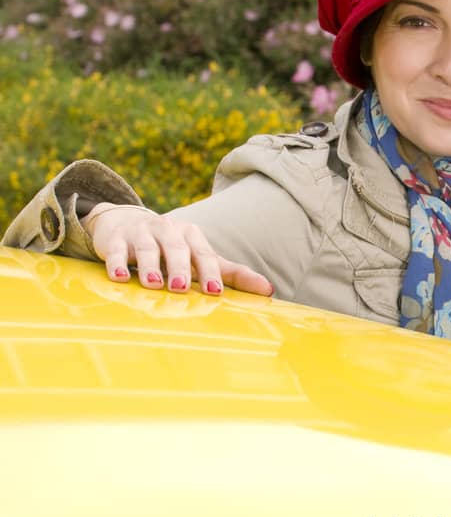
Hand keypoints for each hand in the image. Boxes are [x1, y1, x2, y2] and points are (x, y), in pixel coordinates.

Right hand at [84, 203, 273, 296]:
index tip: (214, 292)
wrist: (125, 225)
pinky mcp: (114, 239)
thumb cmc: (172, 250)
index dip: (210, 271)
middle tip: (180, 288)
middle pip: (175, 248)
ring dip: (149, 266)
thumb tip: (269, 290)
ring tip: (153, 285)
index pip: (203, 254)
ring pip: (146, 248)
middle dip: (179, 266)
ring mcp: (140, 233)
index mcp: (191, 235)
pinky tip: (118, 278)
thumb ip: (232, 274)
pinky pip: (114, 250)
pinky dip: (115, 262)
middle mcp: (167, 230)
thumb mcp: (201, 258)